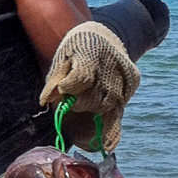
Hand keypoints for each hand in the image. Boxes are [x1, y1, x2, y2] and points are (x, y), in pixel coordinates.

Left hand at [40, 21, 140, 151]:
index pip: (80, 79)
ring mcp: (124, 75)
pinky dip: (112, 126)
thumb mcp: (61, 58)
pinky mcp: (132, 83)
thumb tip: (45, 101)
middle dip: (78, 103)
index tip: (62, 88)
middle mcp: (111, 64)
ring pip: (104, 106)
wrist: (103, 36)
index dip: (68, 88)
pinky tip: (107, 141)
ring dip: (91, 109)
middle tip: (73, 97)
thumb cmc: (76, 50)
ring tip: (86, 98)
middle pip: (92, 98)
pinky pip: (119, 110)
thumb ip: (54, 79)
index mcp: (91, 53)